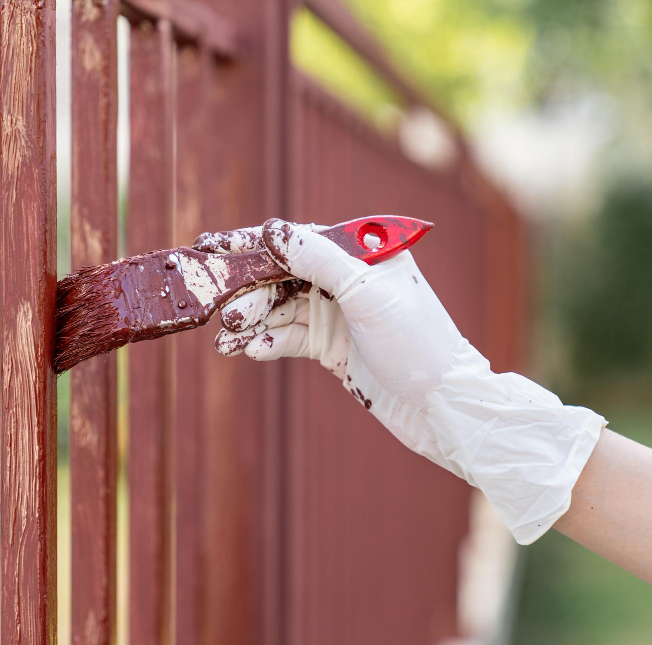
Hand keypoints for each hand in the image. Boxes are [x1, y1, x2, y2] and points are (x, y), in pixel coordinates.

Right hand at [195, 219, 606, 543]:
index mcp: (362, 251)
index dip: (252, 243)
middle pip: (282, 274)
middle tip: (219, 310)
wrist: (441, 408)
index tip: (211, 246)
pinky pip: (289, 337)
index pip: (296, 238)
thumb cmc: (415, 341)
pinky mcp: (332, 346)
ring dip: (252, 321)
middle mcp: (348, 278)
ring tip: (228, 339)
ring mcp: (338, 313)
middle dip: (248, 291)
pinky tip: (251, 350)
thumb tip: (270, 230)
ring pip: (280, 308)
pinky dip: (269, 342)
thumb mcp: (365, 293)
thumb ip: (316, 258)